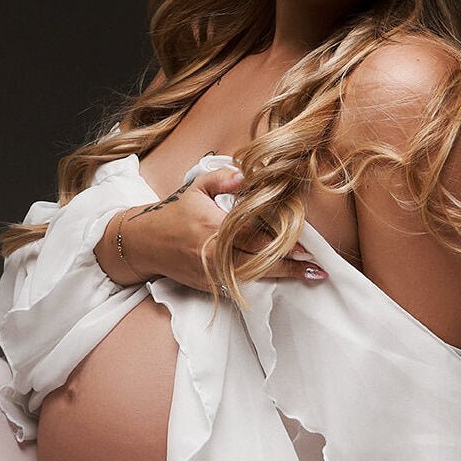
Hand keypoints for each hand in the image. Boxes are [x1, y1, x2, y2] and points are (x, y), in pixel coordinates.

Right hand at [118, 167, 327, 293]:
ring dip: (282, 276)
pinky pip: (240, 285)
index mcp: (213, 227)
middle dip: (290, 264)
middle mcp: (214, 253)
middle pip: (259, 262)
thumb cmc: (172, 213)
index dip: (282, 242)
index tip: (306, 244)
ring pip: (253, 277)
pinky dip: (261, 281)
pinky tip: (282, 278)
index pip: (255, 236)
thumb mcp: (195, 187)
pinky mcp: (209, 285)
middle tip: (317, 266)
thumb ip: (223, 178)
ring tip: (309, 275)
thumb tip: (248, 175)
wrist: (143, 244)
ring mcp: (211, 273)